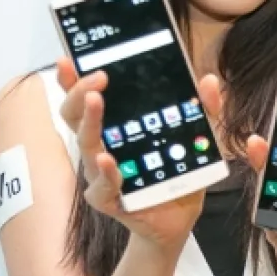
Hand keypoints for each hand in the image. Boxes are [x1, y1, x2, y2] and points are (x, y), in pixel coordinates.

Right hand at [57, 57, 222, 250]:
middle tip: (97, 77)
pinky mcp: (109, 199)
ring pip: (85, 145)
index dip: (72, 79)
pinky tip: (107, 160)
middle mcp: (101, 146)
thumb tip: (208, 80)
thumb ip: (204, 108)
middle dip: (80, 92)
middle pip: (75, 116)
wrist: (179, 216)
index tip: (68, 59)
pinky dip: (104, 172)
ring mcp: (100, 173)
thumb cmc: (178, 172)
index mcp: (114, 127)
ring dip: (90, 122)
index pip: (86, 98)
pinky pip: (101, 186)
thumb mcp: (198, 136)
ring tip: (95, 101)